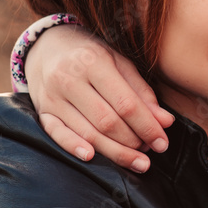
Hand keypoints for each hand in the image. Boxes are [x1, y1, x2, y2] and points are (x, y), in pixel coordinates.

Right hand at [24, 25, 173, 171]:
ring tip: (136, 161)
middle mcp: (70, 79)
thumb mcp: (119, 63)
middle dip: (133, 142)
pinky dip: (73, 147)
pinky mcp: (42, 110)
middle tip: (150, 151)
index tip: (162, 142)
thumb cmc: (91, 55)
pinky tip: (91, 158)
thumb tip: (165, 122)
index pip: (126, 104)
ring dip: (114, 152)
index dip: (147, 127)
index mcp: (94, 62)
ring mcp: (53, 97)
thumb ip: (142, 92)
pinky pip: (57, 134)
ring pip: (87, 133)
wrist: (48, 46)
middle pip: (107, 122)